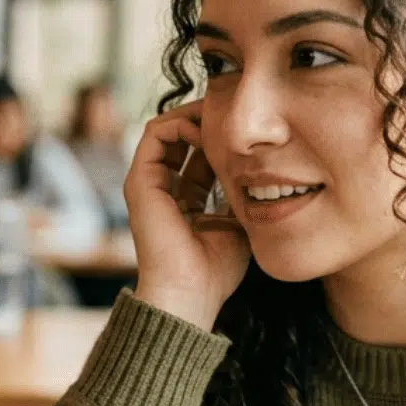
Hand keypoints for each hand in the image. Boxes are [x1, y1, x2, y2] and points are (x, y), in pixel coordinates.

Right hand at [123, 100, 249, 330]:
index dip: (221, 139)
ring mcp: (148, 183)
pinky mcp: (140, 181)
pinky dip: (180, 123)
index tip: (246, 131)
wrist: (190, 291)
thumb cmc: (216, 269)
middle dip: (207, 121)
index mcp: (185, 200)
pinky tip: (206, 131)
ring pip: (167, 128)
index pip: (199, 155)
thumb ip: (242, 197)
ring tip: (220, 119)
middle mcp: (163, 188)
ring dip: (194, 116)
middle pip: (182, 137)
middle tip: (234, 114)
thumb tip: (265, 174)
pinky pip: (155, 133)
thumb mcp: (238, 223)